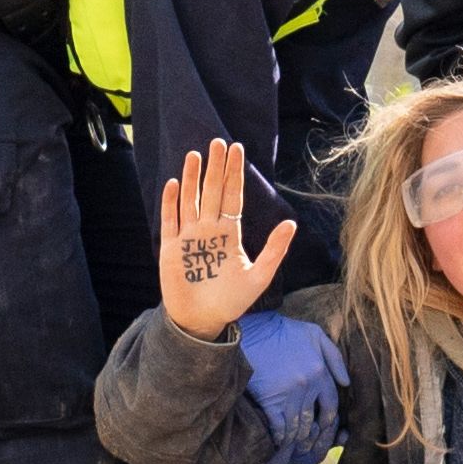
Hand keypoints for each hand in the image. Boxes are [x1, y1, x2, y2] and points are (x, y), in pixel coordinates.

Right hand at [159, 138, 295, 340]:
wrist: (203, 321)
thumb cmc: (232, 300)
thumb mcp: (259, 275)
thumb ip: (274, 249)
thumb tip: (291, 223)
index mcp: (230, 232)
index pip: (232, 196)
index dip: (234, 174)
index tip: (237, 150)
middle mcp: (209, 229)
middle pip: (212, 192)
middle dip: (215, 167)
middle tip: (218, 142)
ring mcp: (189, 236)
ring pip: (190, 200)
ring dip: (192, 178)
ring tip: (195, 155)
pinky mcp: (171, 248)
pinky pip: (171, 220)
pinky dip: (171, 202)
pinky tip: (174, 183)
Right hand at [236, 310, 349, 463]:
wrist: (253, 329)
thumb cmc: (284, 331)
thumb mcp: (316, 335)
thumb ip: (335, 358)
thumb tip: (346, 382)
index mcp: (321, 373)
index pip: (331, 406)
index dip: (328, 422)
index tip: (322, 430)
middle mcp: (308, 385)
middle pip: (315, 421)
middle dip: (312, 437)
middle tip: (307, 449)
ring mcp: (289, 394)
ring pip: (298, 428)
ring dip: (296, 442)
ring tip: (293, 452)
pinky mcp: (270, 400)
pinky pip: (279, 427)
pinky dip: (279, 439)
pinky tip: (277, 444)